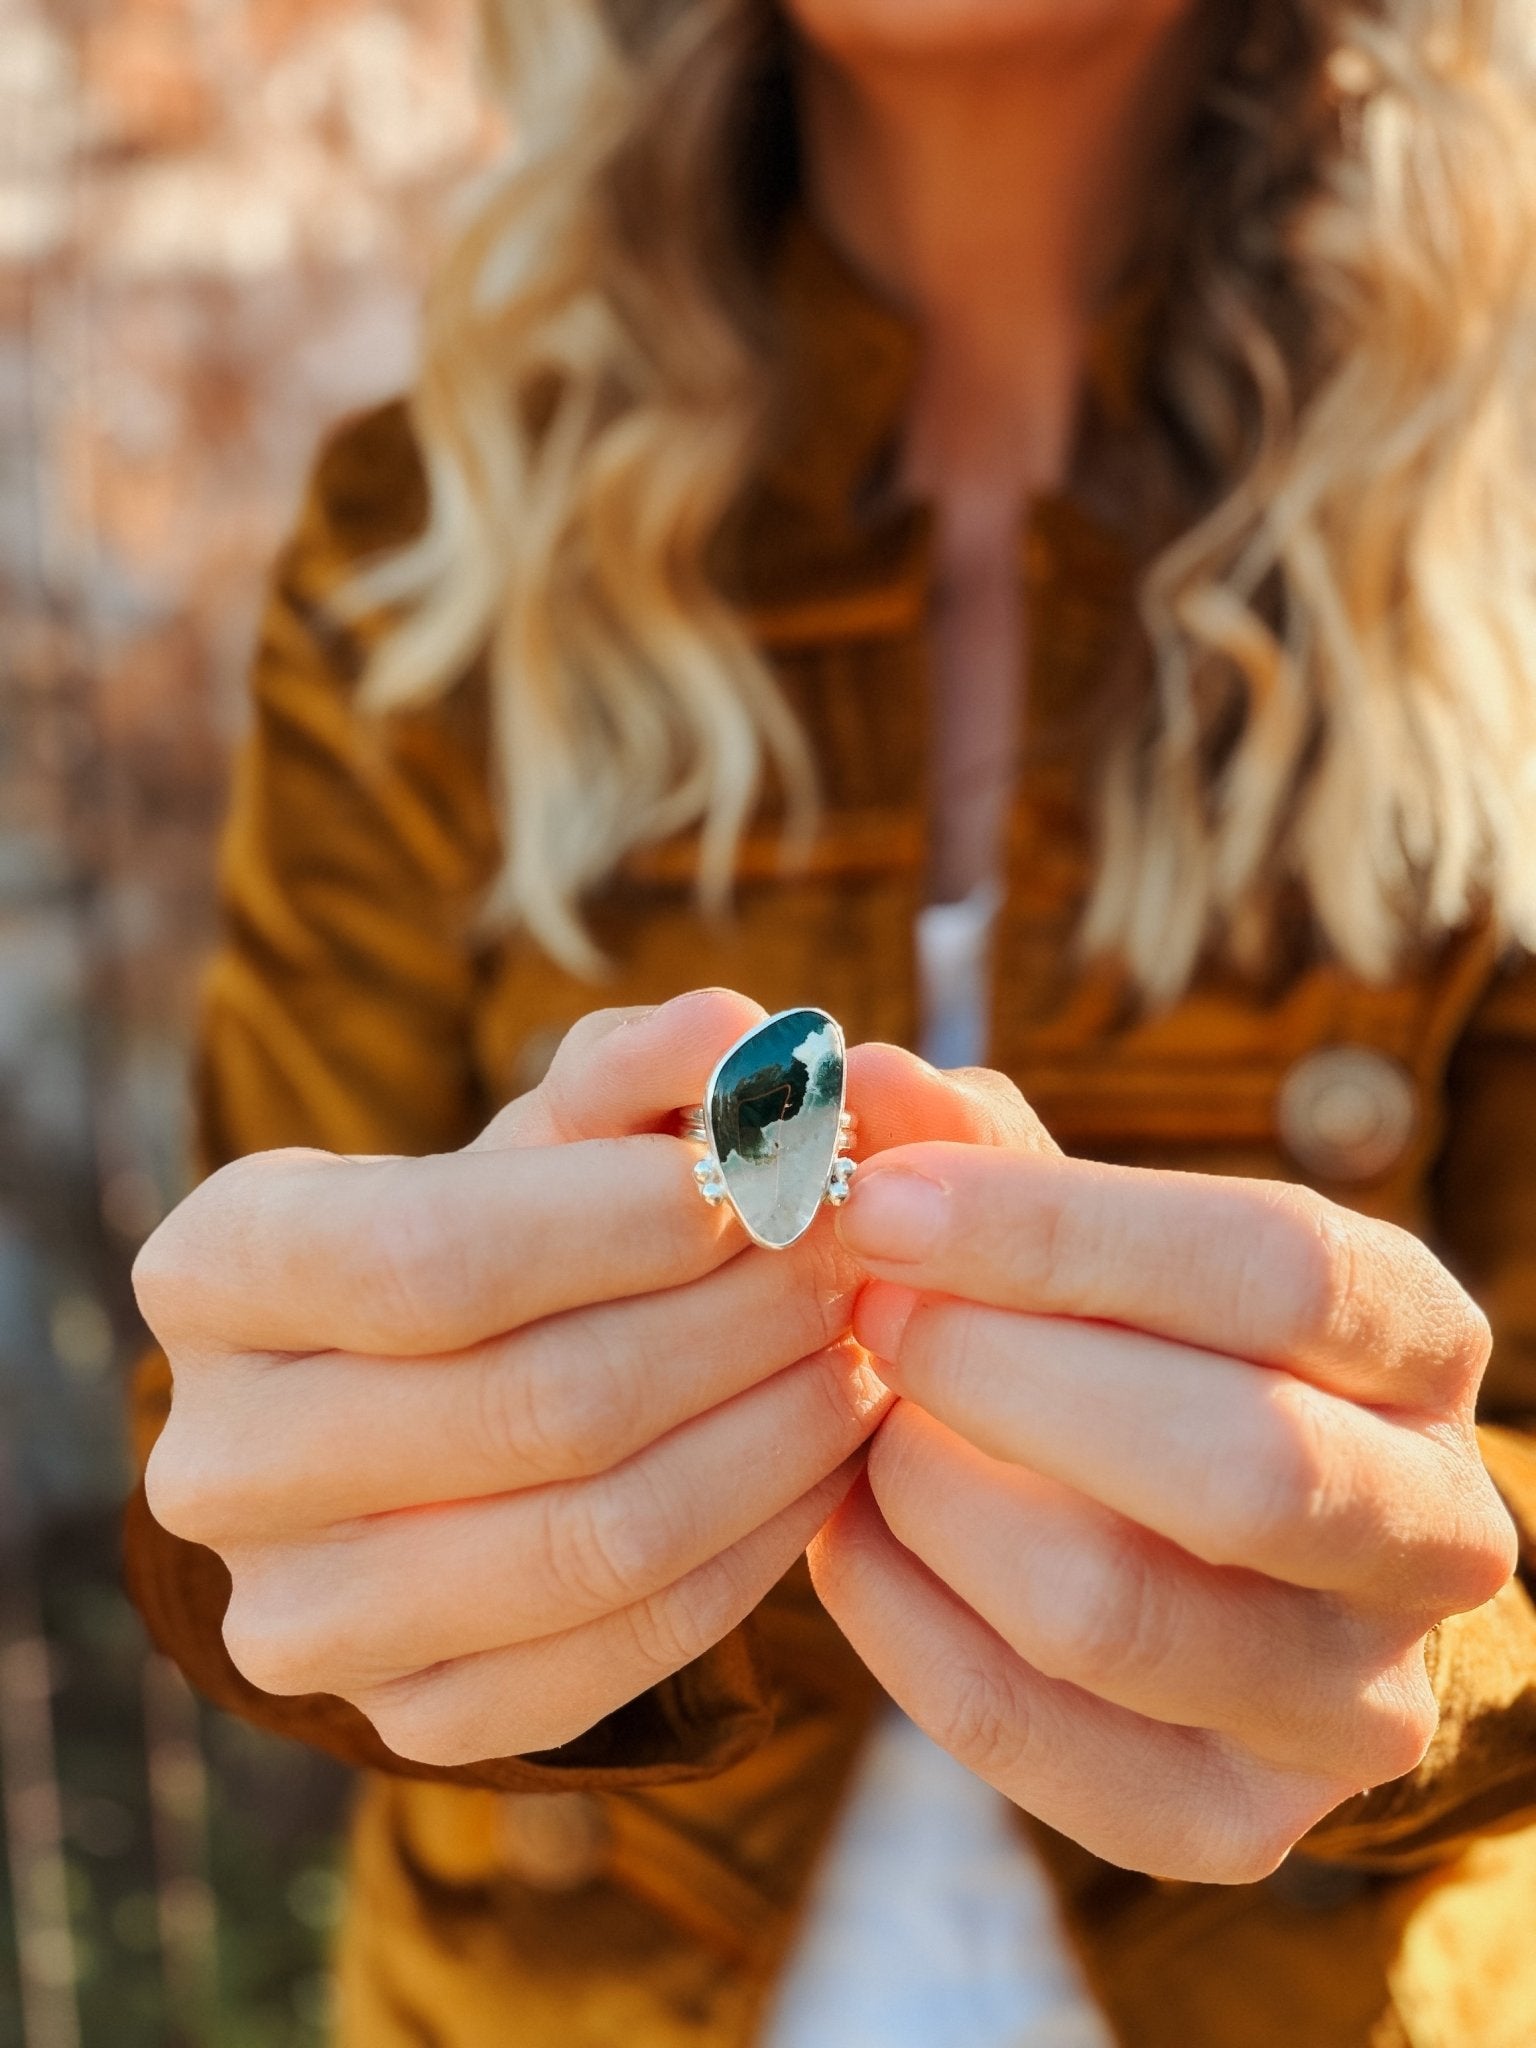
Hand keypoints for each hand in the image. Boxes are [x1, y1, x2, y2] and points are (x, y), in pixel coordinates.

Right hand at [135, 989, 889, 1767]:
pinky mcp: (409, 1719)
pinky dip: (759, 1546)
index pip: (429, 1254)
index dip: (626, 1215)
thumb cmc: (507, 1240)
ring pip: (595, 1540)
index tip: (774, 1171)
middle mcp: (215, 1461)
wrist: (450, 1416)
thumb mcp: (551, 1140)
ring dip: (773, 1433)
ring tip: (863, 1346)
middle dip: (735, 1317)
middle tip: (854, 1254)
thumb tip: (741, 1034)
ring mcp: (300, 1617)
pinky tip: (827, 1456)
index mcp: (210, 1274)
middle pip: (533, 1403)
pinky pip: (625, 1649)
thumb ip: (637, 1073)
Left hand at [811, 1132, 1517, 1882]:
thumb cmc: (1142, 1352)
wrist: (1230, 1567)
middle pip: (1235, 1461)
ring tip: (863, 1422)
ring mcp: (1348, 1700)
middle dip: (1000, 1369)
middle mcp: (1429, 1531)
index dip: (1058, 1230)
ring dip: (934, 1495)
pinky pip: (1028, 1731)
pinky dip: (901, 1621)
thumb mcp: (1099, 1241)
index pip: (1276, 1268)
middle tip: (862, 1306)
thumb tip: (873, 1080)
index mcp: (1414, 1346)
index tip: (881, 1196)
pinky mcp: (1235, 1819)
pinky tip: (845, 1532)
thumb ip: (992, 1158)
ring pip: (1112, 1611)